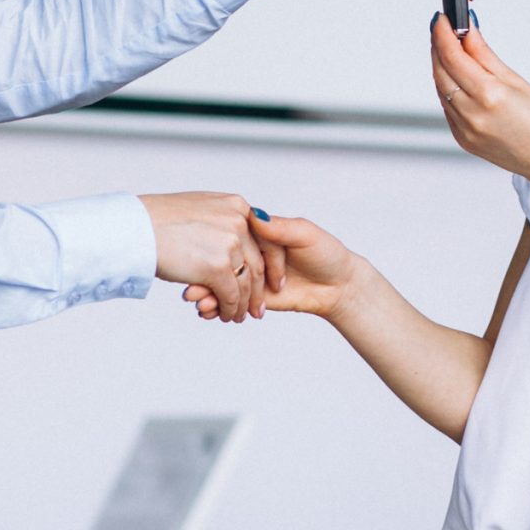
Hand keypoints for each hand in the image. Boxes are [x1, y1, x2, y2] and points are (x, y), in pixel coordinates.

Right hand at [142, 191, 268, 322]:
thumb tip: (233, 238)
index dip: (272, 264)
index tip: (273, 281)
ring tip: (237, 315)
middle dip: (259, 290)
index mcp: (237, 206)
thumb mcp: (200, 209)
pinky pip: (231, 295)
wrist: (134, 227)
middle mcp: (239, 222)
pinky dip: (229, 309)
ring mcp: (229, 244)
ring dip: (243, 304)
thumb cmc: (158, 220)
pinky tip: (225, 315)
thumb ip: (222, 221)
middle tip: (256, 308)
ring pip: (246, 283)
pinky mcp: (217, 267)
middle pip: (258, 264)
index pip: (266, 239)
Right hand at [185, 212, 361, 320]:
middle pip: (221, 262)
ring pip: (222, 283)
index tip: (201, 252)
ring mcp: (250, 274)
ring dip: (206, 293)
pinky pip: (231, 301)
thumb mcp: (305, 234)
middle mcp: (251, 251)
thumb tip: (256, 217)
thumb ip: (280, 228)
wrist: (339, 285)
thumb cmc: (326, 253)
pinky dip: (217, 307)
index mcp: (259, 231)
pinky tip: (206, 312)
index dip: (217, 248)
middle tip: (190, 285)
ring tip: (195, 302)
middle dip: (204, 275)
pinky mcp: (254, 296)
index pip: (233, 238)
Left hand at [429, 15, 529, 195]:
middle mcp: (471, 115)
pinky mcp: (462, 139)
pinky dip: (449, 89)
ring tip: (453, 50)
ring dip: (442, 67)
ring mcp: (464, 130)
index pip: (453, 57)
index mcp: (489, 96)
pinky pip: (447, 107)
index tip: (442, 19)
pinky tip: (459, 79)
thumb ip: (485, 55)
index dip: (443, 34)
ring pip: (441, 89)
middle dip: (439, 47)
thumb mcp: (517, 81)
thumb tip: (468, 31)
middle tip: (444, 29)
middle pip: (441, 72)